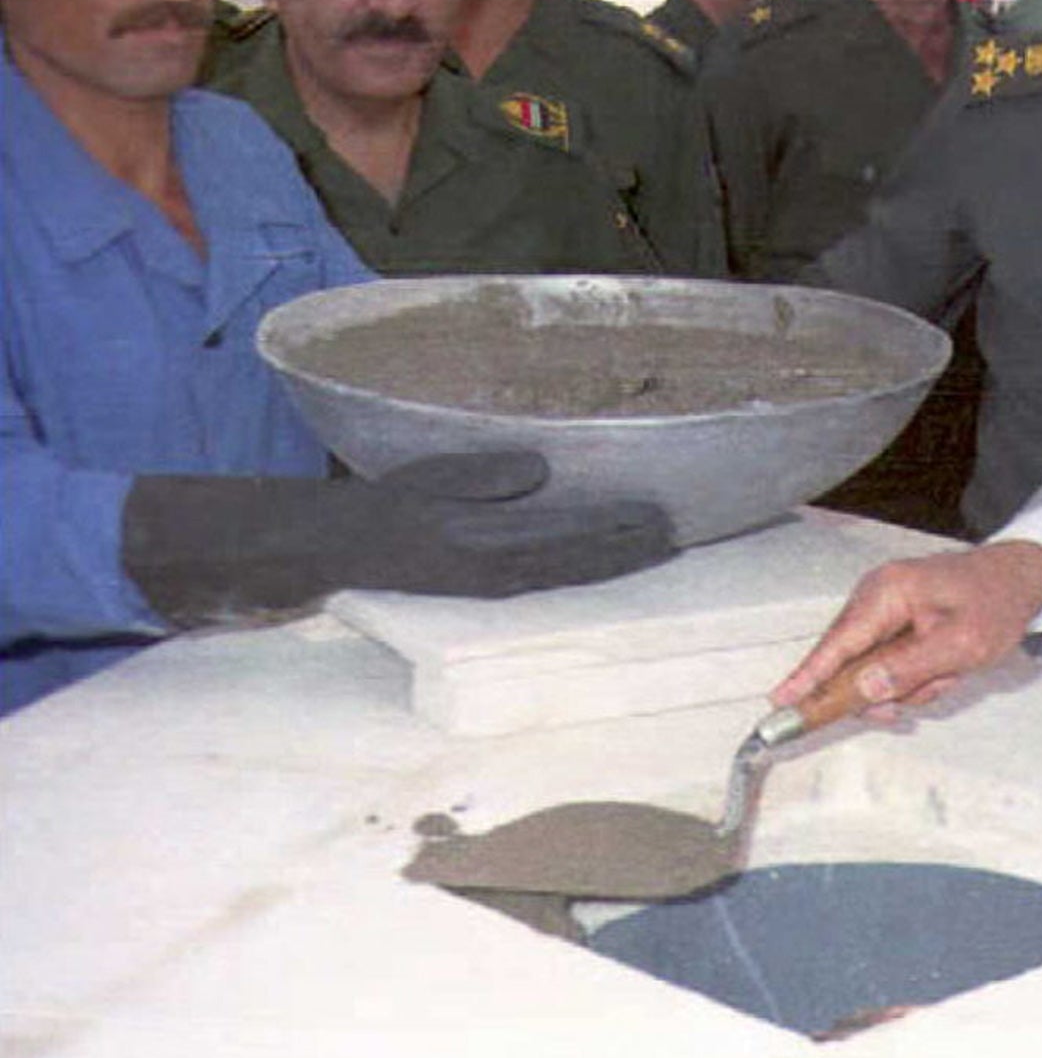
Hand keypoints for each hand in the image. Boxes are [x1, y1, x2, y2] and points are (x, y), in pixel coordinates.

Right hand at [122, 452, 676, 625]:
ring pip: (576, 578)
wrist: (343, 549)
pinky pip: (557, 582)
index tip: (658, 514)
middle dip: (634, 551)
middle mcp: (501, 574)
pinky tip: (617, 560)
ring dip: (621, 564)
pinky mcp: (494, 588)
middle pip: (584, 565)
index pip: (571, 538)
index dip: (618, 529)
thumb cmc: (388, 506)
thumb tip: (540, 469)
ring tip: (665, 546)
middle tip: (681, 532)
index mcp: (487, 545)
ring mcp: (500, 586)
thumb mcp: (433, 479)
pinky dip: (593, 571)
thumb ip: (485, 477)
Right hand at [772, 540, 1041, 717]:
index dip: (809, 677)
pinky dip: (915, 674)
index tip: (779, 702)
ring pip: (874, 668)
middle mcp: (877, 595)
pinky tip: (945, 668)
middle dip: (887, 688)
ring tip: (950, 671)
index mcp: (888, 593)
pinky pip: (889, 661)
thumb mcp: (963, 644)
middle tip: (931, 688)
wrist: (1023, 577)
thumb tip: (864, 689)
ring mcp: (884, 606)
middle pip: (852, 661)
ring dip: (910, 683)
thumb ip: (912, 667)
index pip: (839, 643)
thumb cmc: (997, 603)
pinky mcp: (895, 619)